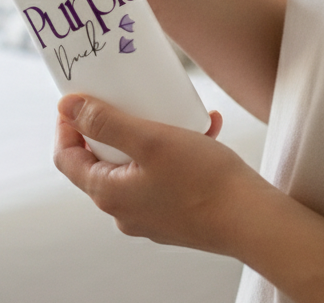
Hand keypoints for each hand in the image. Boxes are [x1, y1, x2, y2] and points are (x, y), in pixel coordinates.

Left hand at [53, 93, 267, 253]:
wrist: (258, 223)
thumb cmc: (204, 182)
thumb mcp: (149, 139)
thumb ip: (104, 122)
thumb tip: (66, 106)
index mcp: (107, 194)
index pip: (66, 158)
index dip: (66, 126)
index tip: (78, 101)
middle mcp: (123, 210)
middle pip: (99, 159)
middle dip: (111, 125)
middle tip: (124, 100)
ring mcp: (149, 215)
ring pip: (135, 164)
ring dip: (149, 134)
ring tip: (172, 111)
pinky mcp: (175, 215)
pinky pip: (162, 175)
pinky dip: (174, 152)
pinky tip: (202, 130)